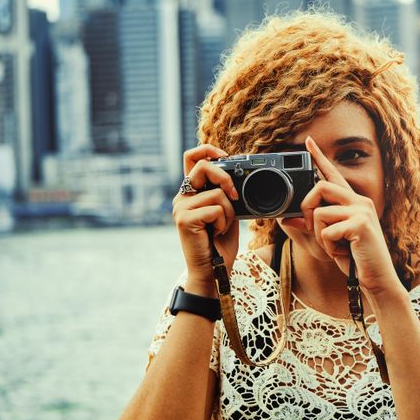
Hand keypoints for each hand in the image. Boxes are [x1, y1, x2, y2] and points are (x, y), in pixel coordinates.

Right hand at [171, 144, 239, 296]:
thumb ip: (226, 193)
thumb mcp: (227, 212)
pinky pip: (215, 209)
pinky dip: (224, 222)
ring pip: (216, 193)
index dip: (208, 150)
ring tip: (222, 226)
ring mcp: (181, 208)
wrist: (213, 270)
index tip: (225, 156)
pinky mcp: (184, 219)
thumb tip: (239, 176)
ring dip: (229, 211)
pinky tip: (216, 233)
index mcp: (191, 192)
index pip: (191, 157)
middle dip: (225, 176)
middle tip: (234, 195)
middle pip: (202, 165)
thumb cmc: (220, 242)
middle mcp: (182, 197)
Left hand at [300, 136, 398, 296]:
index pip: (333, 175)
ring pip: (320, 214)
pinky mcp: (360, 225)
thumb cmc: (356, 261)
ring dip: (320, 236)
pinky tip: (344, 253)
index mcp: (353, 202)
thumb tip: (286, 218)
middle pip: (320, 188)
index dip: (319, 157)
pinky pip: (327, 231)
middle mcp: (359, 202)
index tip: (308, 141)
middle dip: (307, 208)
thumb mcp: (330, 242)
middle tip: (311, 228)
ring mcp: (362, 212)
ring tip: (337, 247)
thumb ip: (311, 227)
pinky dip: (330, 246)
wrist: (378, 280)